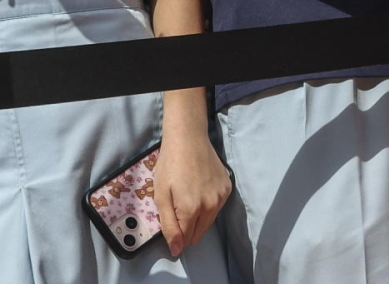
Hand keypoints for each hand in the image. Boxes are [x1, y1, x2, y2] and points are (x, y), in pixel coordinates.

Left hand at [151, 127, 230, 256]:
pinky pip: (216, 208)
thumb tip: (176, 250)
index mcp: (192, 209)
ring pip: (208, 222)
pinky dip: (207, 205)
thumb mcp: (160, 196)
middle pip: (198, 234)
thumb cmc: (170, 165)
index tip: (170, 221)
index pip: (186, 240)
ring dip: (198, 218)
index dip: (175, 235)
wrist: (188, 138)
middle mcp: (210, 206)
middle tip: (176, 207)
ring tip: (187, 196)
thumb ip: (169, 225)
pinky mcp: (227, 188)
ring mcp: (221, 197)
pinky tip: (199, 190)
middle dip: (187, 228)